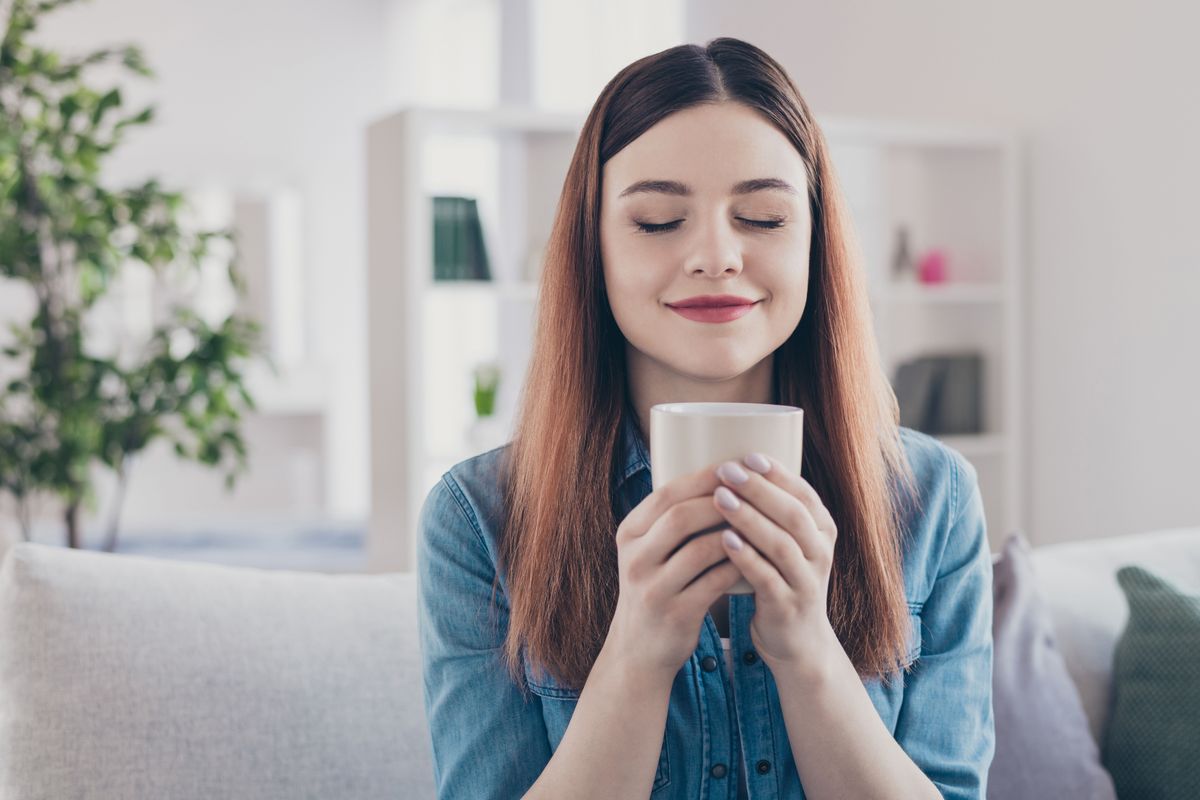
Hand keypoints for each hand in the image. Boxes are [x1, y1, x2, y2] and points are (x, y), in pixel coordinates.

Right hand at [607, 461, 746, 681]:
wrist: (641, 648)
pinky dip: (738, 566)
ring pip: (700, 550)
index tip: (735, 466)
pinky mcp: (675, 613)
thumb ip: (672, 520)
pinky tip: (758, 557)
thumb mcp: (650, 551)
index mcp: (629, 534)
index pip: (666, 495)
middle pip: (681, 517)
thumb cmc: (657, 587)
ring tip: (761, 521)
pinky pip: (714, 582)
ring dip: (735, 533)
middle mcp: (635, 558)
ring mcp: (652, 588)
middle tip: (753, 492)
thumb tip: (721, 476)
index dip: (702, 478)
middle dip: (721, 501)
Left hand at [712, 452, 840, 673]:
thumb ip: (769, 511)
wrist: (796, 642)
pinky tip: (724, 540)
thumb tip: (728, 466)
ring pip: (781, 544)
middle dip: (759, 490)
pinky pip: (768, 578)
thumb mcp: (785, 542)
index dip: (777, 473)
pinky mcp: (787, 606)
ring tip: (720, 499)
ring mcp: (806, 581)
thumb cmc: (780, 578)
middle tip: (727, 471)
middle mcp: (820, 553)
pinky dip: (746, 557)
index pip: (803, 493)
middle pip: (793, 515)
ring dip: (749, 519)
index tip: (747, 455)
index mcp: (821, 530)